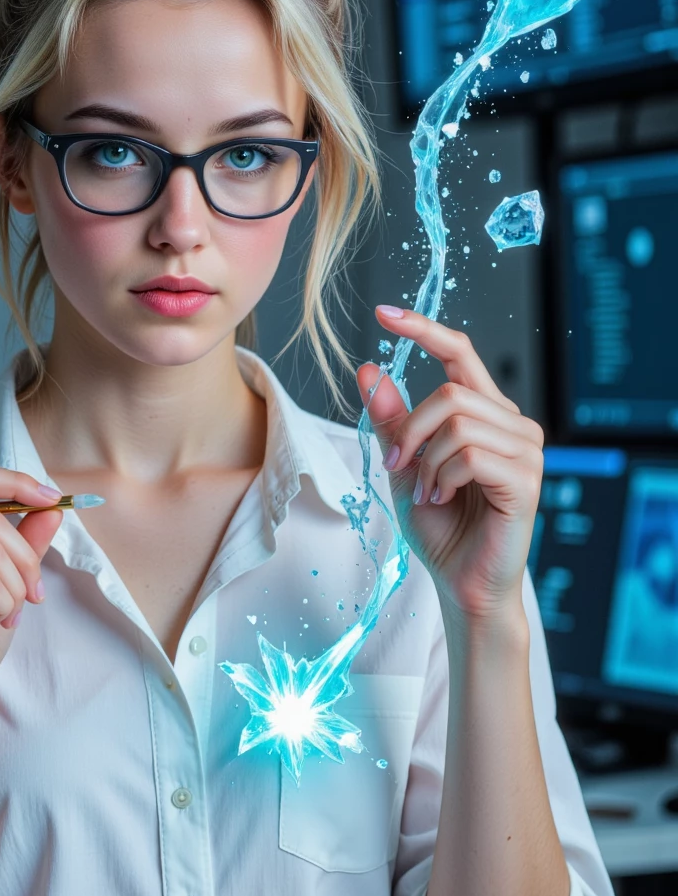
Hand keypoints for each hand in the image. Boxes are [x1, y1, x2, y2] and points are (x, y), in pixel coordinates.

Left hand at [356, 306, 543, 620]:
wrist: (461, 583)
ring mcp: (527, 450)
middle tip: (396, 467)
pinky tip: (443, 501)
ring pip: (458, 422)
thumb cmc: (440, 528)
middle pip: (450, 391)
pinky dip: (443, 478)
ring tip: (428, 493)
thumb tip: (368, 369)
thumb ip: (392, 421)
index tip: (383, 312)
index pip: (460, 355)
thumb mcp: (404, 466)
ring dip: (427, 461)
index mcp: (487, 415)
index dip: (424, 329)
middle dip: (410, 430)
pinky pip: (471, 455)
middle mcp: (514, 424)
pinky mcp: (527, 479)